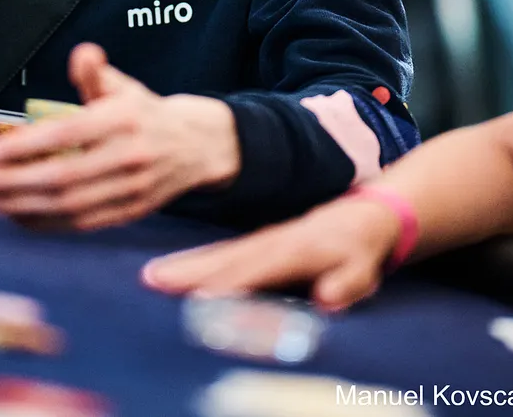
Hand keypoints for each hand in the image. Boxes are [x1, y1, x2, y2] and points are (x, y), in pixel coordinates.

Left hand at [0, 43, 239, 230]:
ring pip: (68, 205)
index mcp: (124, 120)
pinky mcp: (129, 213)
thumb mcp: (123, 86)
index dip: (24, 146)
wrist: (197, 146)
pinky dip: (44, 223)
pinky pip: (80, 223)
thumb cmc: (146, 115)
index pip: (66, 134)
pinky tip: (16, 215)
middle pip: (62, 177)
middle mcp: (129, 156)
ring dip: (21, 206)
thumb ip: (95, 72)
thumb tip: (82, 54)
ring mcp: (130, 189)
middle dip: (12, 183)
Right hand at [141, 191, 399, 310]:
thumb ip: (345, 284)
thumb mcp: (361, 269)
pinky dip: (195, 260)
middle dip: (188, 270)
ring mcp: (259, 241)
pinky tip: (172, 270)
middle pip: (224, 259)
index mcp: (294, 251)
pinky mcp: (255, 244)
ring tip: (151, 275)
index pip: (255, 271)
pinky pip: (221, 253)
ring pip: (217, 254)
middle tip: (152, 280)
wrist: (362, 215)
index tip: (198, 297)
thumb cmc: (360, 250)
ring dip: (184, 265)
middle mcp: (269, 243)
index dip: (228, 285)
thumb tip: (327, 298)